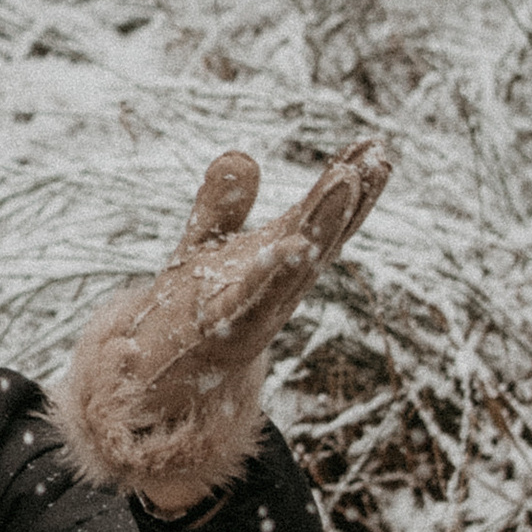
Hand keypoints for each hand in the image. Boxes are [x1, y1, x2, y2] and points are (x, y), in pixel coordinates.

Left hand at [52, 140, 391, 516]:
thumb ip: (222, 206)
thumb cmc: (187, 316)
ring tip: (345, 179)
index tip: (375, 147)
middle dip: (350, 200)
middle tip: (378, 157)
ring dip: (323, 224)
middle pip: (322, 238)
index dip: (348, 185)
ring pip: (298, 265)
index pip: (320, 218)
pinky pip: (252, 301)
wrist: (154, 384)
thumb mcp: (203, 249)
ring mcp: (256, 310)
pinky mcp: (224, 332)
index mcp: (276, 264)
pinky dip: (272, 275)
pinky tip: (289, 244)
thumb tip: (242, 155)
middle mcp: (277, 288)